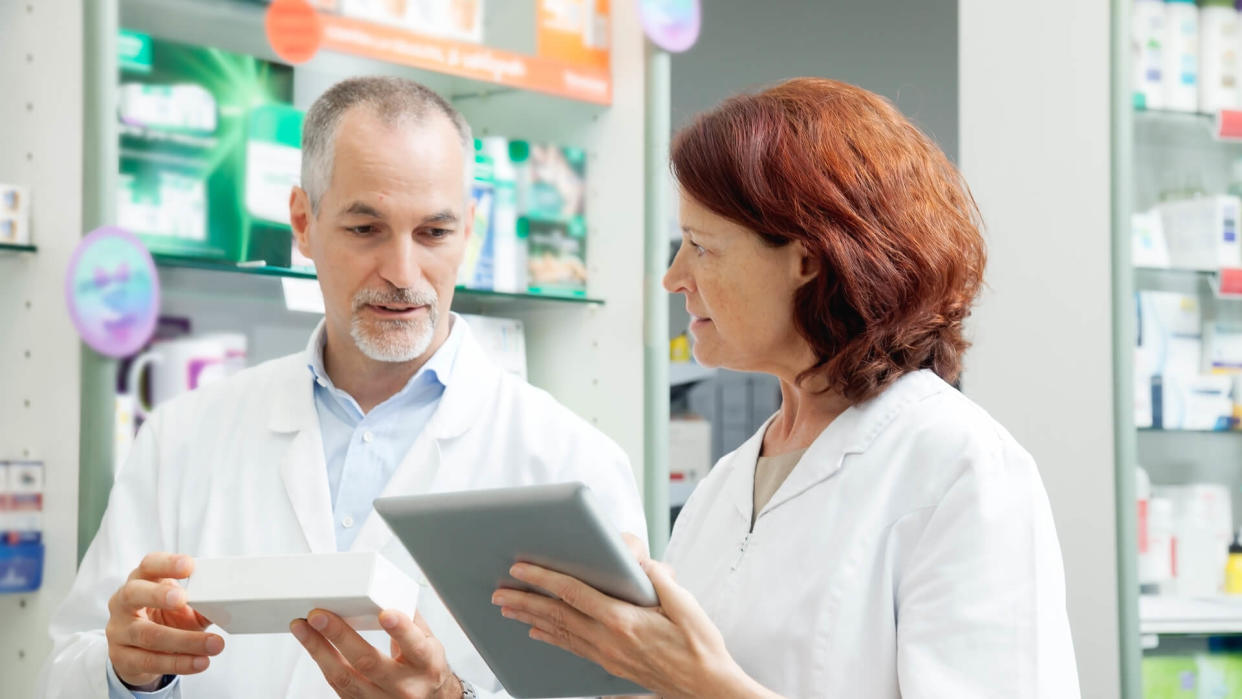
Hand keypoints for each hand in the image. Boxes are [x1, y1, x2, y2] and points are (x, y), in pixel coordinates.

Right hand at [106, 553, 223, 689]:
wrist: (140, 651)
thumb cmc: (165, 618)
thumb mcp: (182, 607)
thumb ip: (202, 603)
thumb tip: (227, 604)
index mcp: (141, 581)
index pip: (148, 565)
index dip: (166, 564)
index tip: (189, 566)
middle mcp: (123, 603)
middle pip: (134, 594)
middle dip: (158, 595)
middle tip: (183, 598)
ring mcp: (119, 631)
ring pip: (148, 635)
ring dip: (185, 641)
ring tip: (214, 644)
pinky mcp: (122, 658)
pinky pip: (150, 662)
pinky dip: (179, 663)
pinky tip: (200, 662)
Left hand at [291, 608, 461, 698]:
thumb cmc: (426, 668)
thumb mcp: (430, 642)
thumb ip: (411, 618)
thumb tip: (389, 589)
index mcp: (426, 664)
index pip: (414, 646)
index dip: (400, 629)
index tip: (386, 614)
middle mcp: (404, 686)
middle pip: (368, 662)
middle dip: (340, 636)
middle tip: (320, 615)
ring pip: (344, 677)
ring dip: (319, 649)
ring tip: (302, 627)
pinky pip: (337, 684)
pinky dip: (321, 660)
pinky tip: (311, 643)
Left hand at [491, 536, 766, 698]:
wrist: (707, 688)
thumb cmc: (700, 646)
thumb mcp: (686, 604)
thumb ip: (658, 578)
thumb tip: (636, 559)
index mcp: (624, 620)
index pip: (573, 593)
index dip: (544, 578)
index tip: (521, 567)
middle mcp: (609, 639)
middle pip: (557, 615)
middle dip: (524, 600)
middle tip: (497, 591)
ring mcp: (607, 655)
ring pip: (560, 633)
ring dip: (531, 618)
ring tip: (507, 609)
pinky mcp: (611, 665)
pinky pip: (573, 647)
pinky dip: (551, 637)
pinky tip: (538, 632)